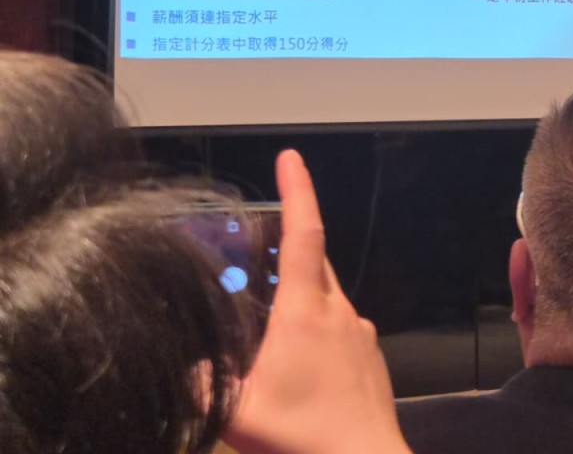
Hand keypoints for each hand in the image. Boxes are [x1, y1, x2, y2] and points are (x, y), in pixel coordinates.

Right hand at [222, 150, 409, 453]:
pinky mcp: (371, 359)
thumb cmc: (304, 438)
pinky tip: (299, 364)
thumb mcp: (236, 414)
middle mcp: (340, 312)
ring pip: (328, 298)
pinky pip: (341, 330)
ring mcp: (361, 334)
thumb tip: (189, 370)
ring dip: (300, 296)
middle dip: (289, 245)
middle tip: (259, 244)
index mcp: (306, 311)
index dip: (297, 191)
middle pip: (314, 261)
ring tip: (268, 318)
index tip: (291, 158)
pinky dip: (318, 330)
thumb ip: (205, 387)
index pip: (304, 233)